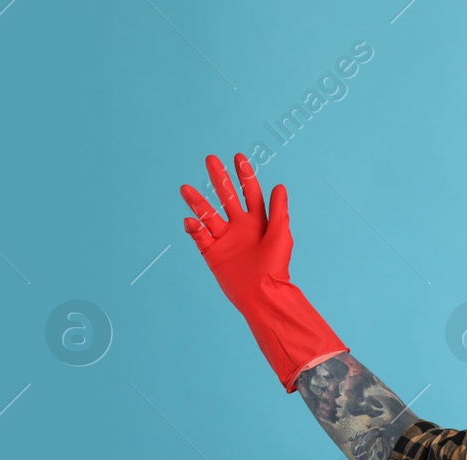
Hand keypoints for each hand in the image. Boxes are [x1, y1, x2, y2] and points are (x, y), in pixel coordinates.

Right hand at [179, 153, 345, 391]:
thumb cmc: (276, 267)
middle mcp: (239, 227)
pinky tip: (190, 220)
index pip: (250, 192)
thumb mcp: (280, 236)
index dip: (245, 175)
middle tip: (210, 159)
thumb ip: (278, 211)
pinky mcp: (212, 253)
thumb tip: (280, 186)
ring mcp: (224, 239)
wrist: (263, 295)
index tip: (238, 157)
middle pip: (226, 197)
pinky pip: (199, 236)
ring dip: (197, 201)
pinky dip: (193, 227)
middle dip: (219, 179)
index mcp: (257, 221)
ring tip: (186, 188)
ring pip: (207, 214)